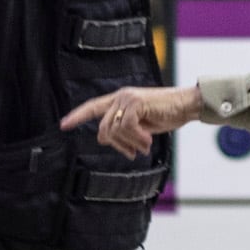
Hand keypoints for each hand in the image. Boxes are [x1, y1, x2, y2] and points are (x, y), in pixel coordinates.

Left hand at [65, 84, 205, 157]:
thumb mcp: (141, 124)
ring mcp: (127, 98)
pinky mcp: (136, 102)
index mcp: (120, 100)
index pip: (93, 107)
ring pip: (114, 130)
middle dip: (118, 145)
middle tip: (135, 152)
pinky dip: (137, 139)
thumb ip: (123, 128)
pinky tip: (149, 141)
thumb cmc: (167, 114)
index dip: (78, 116)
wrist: (186, 105)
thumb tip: (105, 139)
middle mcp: (120, 96)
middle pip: (103, 129)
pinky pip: (126, 127)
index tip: (63, 125)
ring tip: (146, 145)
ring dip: (131, 143)